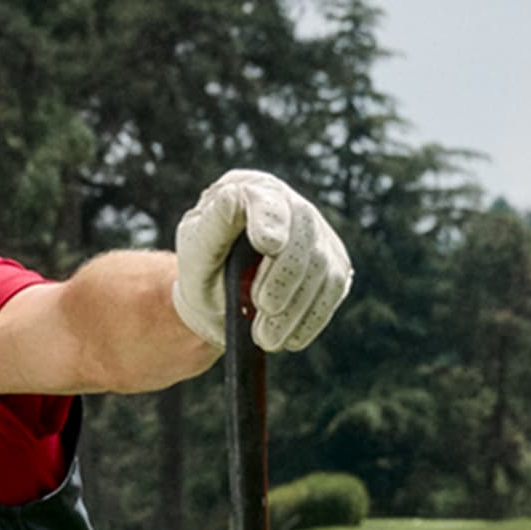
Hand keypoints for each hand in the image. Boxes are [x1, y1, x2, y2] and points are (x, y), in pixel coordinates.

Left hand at [171, 169, 352, 351]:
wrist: (223, 302)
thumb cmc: (205, 269)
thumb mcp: (195, 251)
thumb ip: (213, 226)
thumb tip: (233, 197)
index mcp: (252, 191)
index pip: (266, 199)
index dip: (270, 220)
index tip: (267, 245)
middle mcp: (291, 206)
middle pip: (302, 236)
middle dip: (283, 278)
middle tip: (262, 309)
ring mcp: (318, 235)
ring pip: (321, 268)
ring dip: (295, 308)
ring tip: (266, 338)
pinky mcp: (335, 267)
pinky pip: (333, 291)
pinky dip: (311, 318)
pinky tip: (289, 338)